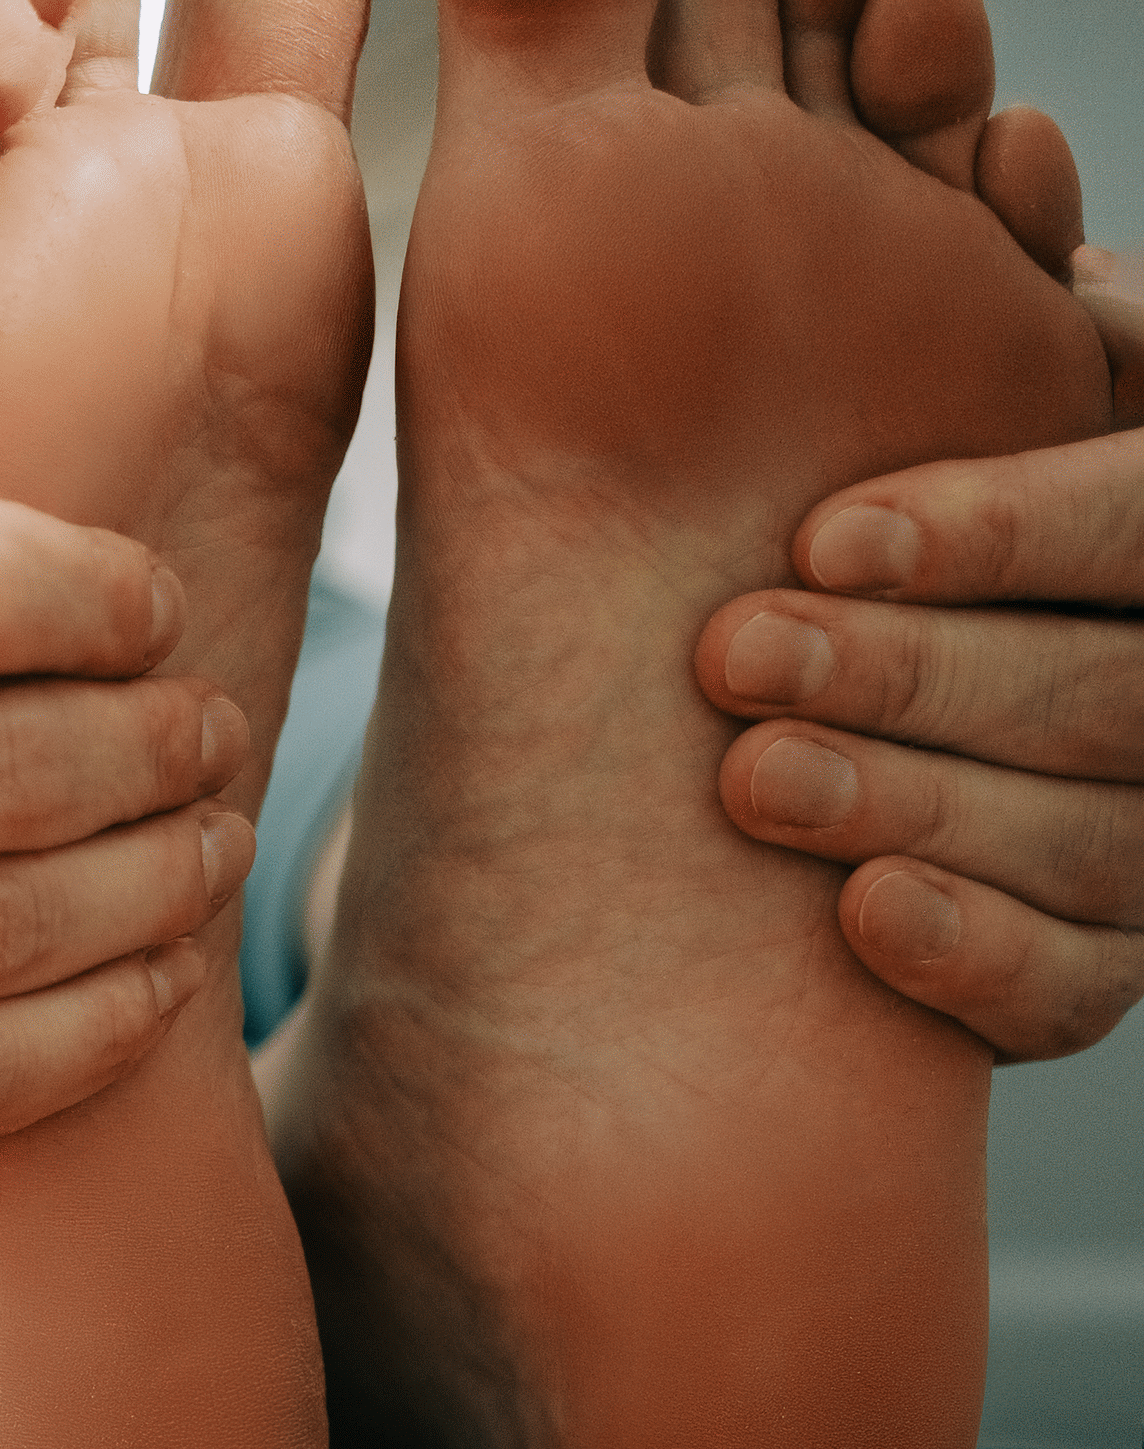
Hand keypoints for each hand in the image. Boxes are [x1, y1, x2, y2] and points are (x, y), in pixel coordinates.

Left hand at [695, 115, 1143, 1064]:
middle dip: (924, 671)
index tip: (822, 531)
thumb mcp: (852, 331)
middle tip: (733, 663)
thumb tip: (936, 86)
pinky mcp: (1092, 961)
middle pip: (1119, 686)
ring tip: (749, 779)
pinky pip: (1076, 990)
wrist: (712, 693)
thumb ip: (902, 208)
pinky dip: (975, 957)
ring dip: (919, 802)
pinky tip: (856, 925)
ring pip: (1100, 833)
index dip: (1006, 524)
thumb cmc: (787, 467)